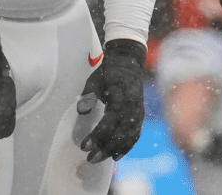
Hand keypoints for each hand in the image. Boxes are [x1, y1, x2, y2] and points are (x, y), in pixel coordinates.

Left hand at [77, 38, 146, 162]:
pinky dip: (126, 147)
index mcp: (122, 97)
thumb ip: (88, 95)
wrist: (128, 62)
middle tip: (90, 159)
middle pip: (120, 133)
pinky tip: (116, 156)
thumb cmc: (109, 72)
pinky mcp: (140, 115)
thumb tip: (82, 111)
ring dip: (113, 150)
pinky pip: (135, 134)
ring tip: (99, 159)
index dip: (97, 136)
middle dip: (104, 148)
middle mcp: (133, 106)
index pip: (109, 122)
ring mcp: (138, 111)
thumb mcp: (95, 80)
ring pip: (128, 136)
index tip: (84, 146)